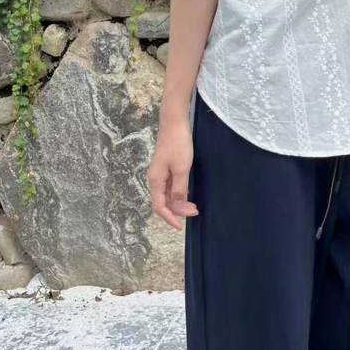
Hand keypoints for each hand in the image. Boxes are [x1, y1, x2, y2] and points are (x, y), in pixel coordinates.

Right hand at [147, 115, 198, 229]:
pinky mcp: (166, 167)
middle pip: (163, 202)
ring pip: (167, 194)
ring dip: (179, 203)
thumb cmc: (178, 144)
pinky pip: (170, 186)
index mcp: (155, 180)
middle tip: (194, 212)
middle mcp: (155, 178)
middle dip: (177, 211)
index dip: (169, 218)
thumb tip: (179, 206)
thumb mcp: (181, 169)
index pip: (159, 206)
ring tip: (194, 206)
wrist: (174, 122)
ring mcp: (160, 172)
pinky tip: (188, 193)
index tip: (180, 226)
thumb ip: (179, 189)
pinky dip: (179, 193)